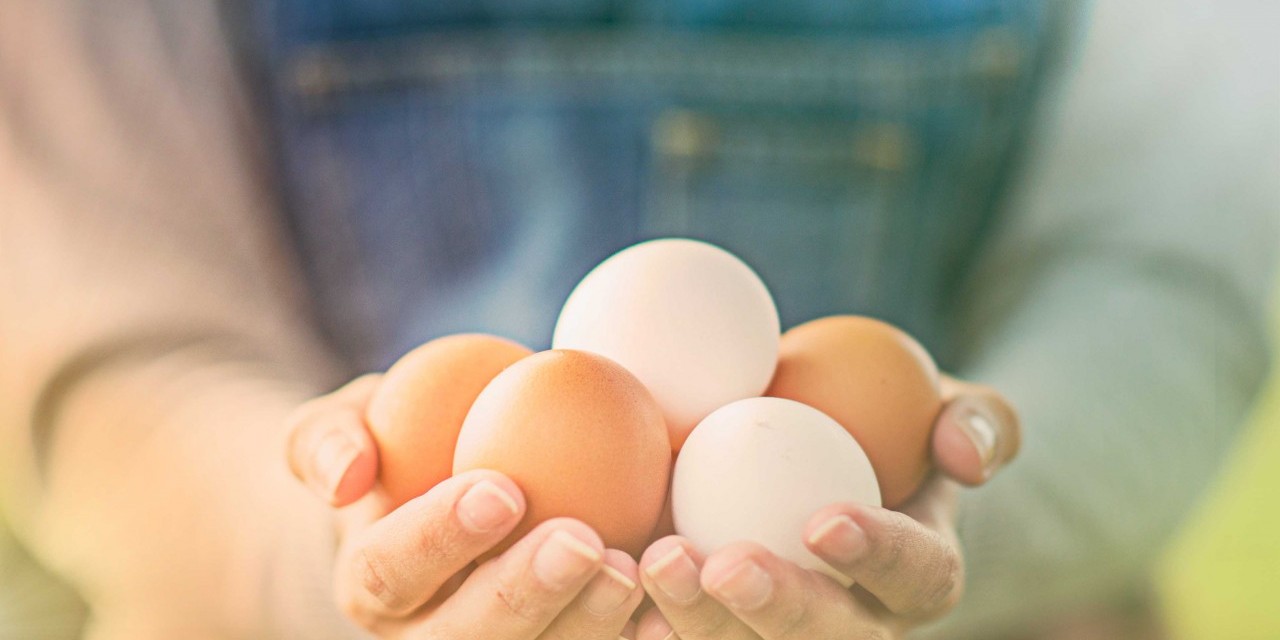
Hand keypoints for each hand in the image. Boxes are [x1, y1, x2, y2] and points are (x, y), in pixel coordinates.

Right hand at [285, 375, 643, 638]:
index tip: (501, 489)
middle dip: (523, 596)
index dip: (439, 538)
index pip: (391, 571)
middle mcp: (426, 637)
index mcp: (372, 584)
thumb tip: (346, 475)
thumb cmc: (405, 446)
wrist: (454, 491)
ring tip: (637, 573)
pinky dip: (634, 635)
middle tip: (585, 541)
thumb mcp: (354, 421)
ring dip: (586, 625)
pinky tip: (672, 608)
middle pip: (463, 639)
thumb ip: (328, 437)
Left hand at [635, 375, 1020, 638]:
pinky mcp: (725, 625)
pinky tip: (615, 589)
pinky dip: (652, 623)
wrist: (801, 440)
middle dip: (781, 612)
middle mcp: (861, 624)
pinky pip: (691, 637)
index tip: (822, 520)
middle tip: (724, 563)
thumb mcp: (941, 399)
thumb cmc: (879, 414)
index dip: (880, 556)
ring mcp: (784, 632)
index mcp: (920, 573)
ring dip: (702, 623)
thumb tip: (964, 455)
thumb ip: (979, 417)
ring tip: (657, 564)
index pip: (919, 575)